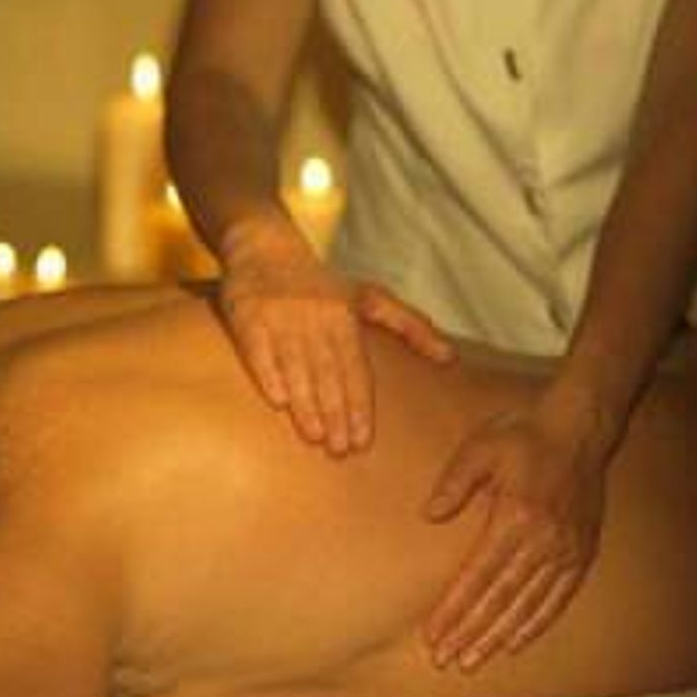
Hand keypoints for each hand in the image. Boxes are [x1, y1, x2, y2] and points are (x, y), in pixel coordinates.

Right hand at [219, 214, 455, 454]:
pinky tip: (278, 403)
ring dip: (306, 405)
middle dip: (335, 414)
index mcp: (345, 317)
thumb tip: (448, 358)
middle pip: (328, 375)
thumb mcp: (370, 297)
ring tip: (314, 436)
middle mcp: (315, 318)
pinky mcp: (248, 318)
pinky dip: (269, 377)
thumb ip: (410, 326)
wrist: (265, 247)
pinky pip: (260, 353)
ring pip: (297, 369)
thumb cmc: (321, 282)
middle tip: (338, 449)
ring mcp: (281, 318)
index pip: (355, 370)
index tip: (361, 440)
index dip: (358, 406)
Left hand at [421, 400, 611, 670]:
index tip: (431, 636)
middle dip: (470, 633)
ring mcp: (566, 549)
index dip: (453, 610)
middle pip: (500, 599)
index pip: (476, 576)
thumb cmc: (523, 434)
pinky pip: (558, 597)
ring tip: (472, 661)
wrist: (581, 425)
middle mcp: (543, 540)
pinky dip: (536, 623)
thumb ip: (454, 483)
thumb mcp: (479, 447)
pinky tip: (515, 643)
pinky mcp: (582, 552)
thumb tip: (429, 515)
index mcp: (514, 517)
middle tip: (444, 661)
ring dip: (498, 636)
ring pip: (528, 605)